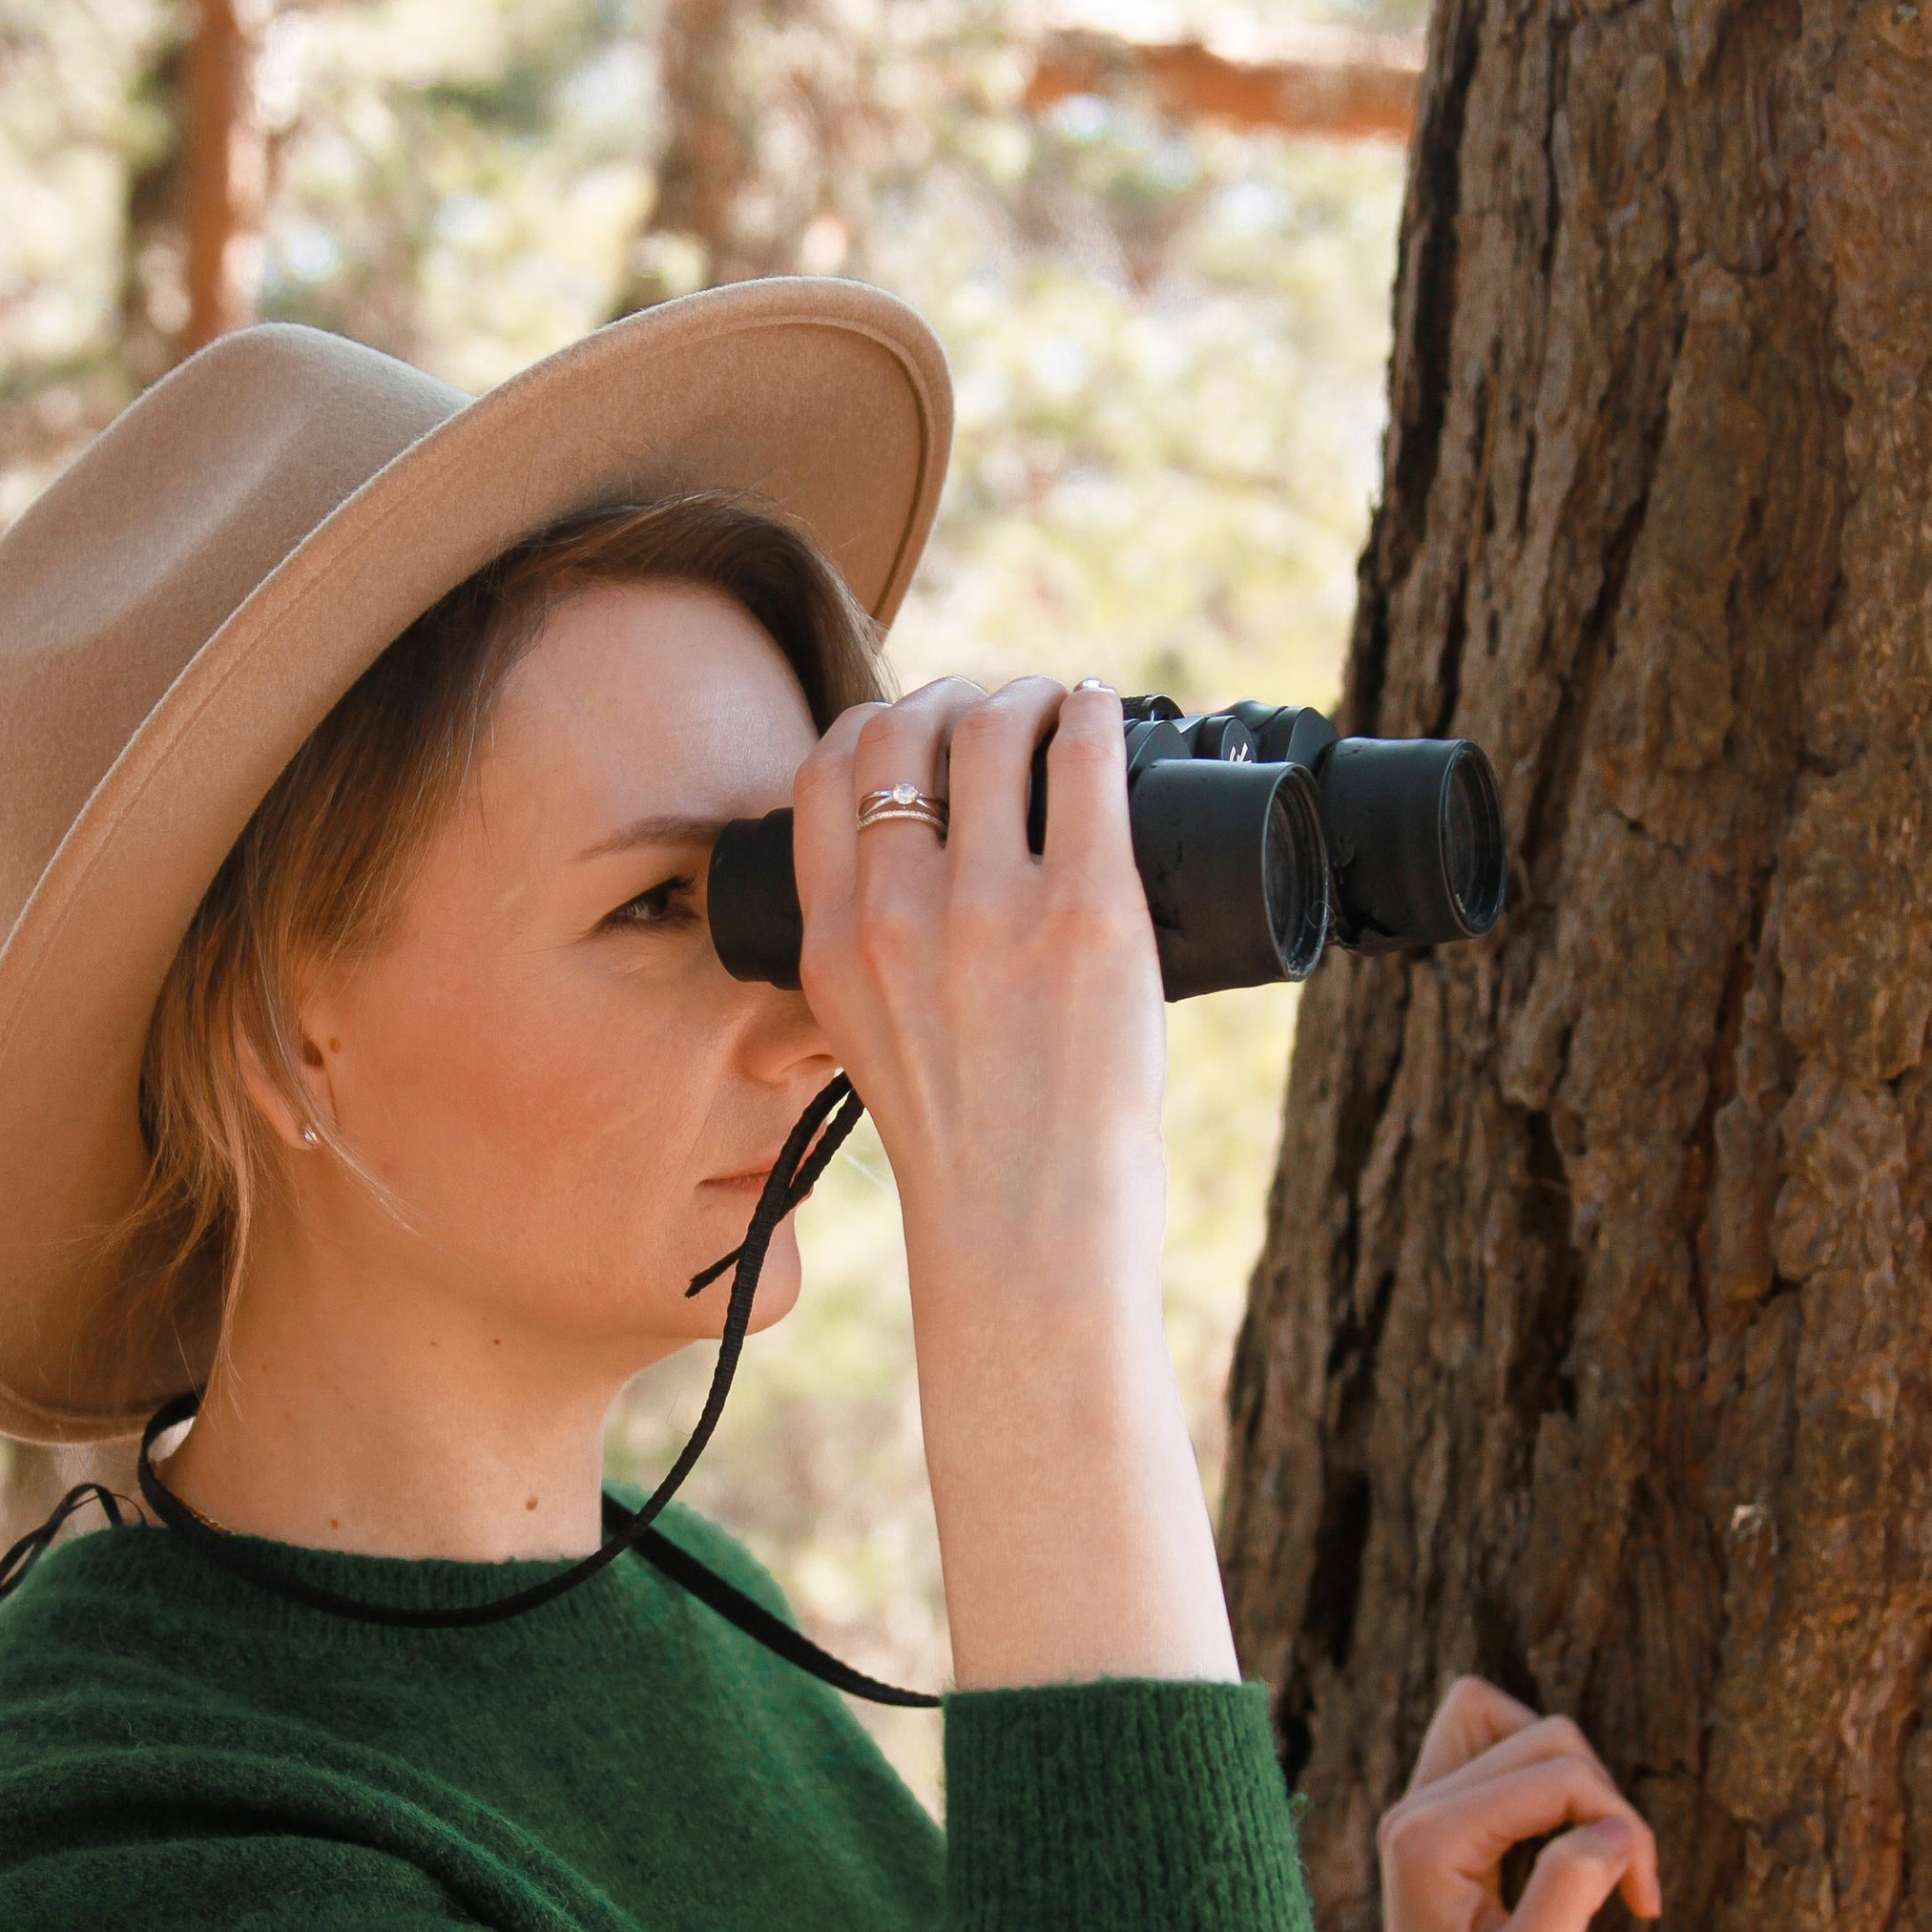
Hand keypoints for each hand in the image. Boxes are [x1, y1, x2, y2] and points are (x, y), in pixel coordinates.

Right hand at [788, 673, 1164, 1294]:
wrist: (1027, 1236)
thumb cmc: (969, 1152)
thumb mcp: (869, 1042)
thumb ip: (873, 957)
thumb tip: (931, 872)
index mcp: (832, 943)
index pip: (825, 772)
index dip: (875, 723)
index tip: (919, 727)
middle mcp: (897, 914)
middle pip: (906, 729)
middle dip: (956, 697)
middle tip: (1002, 711)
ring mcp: (994, 912)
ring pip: (994, 728)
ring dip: (1030, 695)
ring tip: (1060, 707)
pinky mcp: (1090, 917)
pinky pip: (1086, 764)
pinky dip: (1096, 715)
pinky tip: (1105, 712)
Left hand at [1357, 1675, 1661, 1931]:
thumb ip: (1570, 1888)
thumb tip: (1615, 1826)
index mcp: (1430, 1837)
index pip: (1558, 1772)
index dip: (1622, 1826)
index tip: (1645, 1904)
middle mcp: (1416, 1811)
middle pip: (1542, 1738)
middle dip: (1603, 1799)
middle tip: (1628, 1887)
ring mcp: (1422, 1817)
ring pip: (1509, 1727)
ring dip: (1573, 1782)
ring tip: (1598, 1858)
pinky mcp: (1439, 1833)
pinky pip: (1495, 1759)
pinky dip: (1546, 1788)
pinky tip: (1567, 1854)